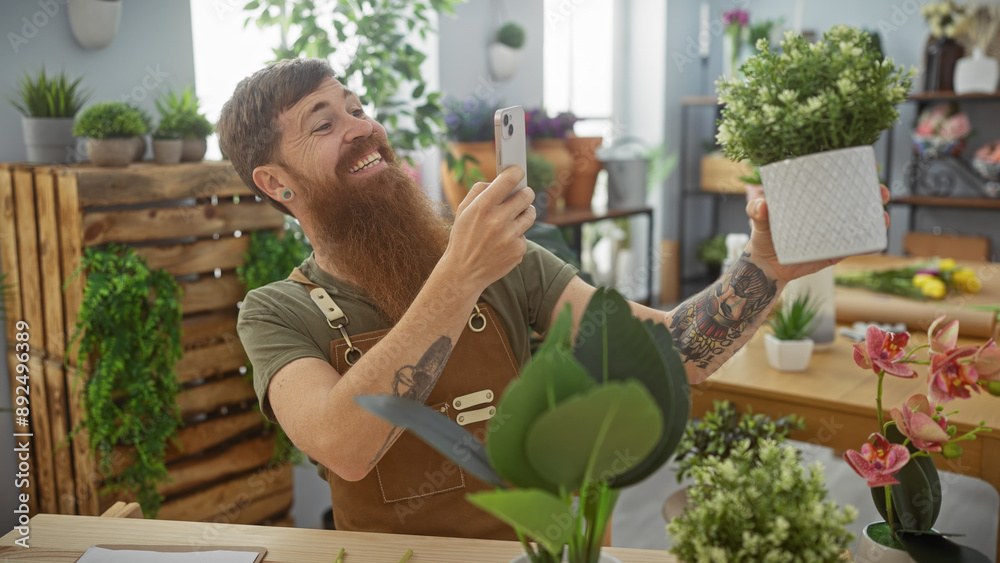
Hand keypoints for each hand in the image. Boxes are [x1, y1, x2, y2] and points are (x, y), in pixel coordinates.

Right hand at [443, 166, 535, 289]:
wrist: (463, 272)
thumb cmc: (463, 238)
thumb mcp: (463, 211)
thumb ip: (479, 191)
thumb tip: (497, 180)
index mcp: (483, 206)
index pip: (509, 179)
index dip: (516, 172)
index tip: (519, 172)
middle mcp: (498, 220)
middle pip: (527, 195)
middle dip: (524, 193)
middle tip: (521, 195)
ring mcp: (510, 236)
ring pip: (530, 214)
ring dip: (524, 212)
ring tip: (513, 217)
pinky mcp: (518, 250)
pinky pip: (524, 234)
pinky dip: (517, 235)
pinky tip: (504, 241)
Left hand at [746, 184, 890, 282]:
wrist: (766, 266)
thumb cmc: (764, 236)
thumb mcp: (758, 220)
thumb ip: (756, 210)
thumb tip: (763, 205)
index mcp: (813, 198)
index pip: (837, 180)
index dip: (856, 170)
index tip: (869, 164)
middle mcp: (828, 212)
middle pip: (858, 198)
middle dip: (875, 191)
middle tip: (880, 192)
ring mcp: (834, 231)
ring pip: (862, 220)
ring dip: (878, 216)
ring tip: (882, 216)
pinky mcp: (835, 251)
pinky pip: (856, 247)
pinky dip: (869, 245)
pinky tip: (876, 243)